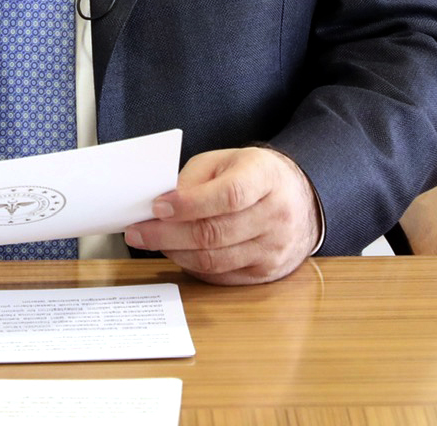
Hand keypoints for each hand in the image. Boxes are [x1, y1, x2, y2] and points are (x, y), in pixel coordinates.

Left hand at [122, 147, 320, 283]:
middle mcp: (276, 215)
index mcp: (266, 177)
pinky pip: (221, 275)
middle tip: (137, 232)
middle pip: (216, 233)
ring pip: (215, 260)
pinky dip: (192, 266)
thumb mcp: (224, 161)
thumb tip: (159, 208)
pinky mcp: (266, 272)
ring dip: (175, 253)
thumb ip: (193, 180)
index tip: (157, 207)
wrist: (299, 199)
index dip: (189, 204)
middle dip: (168, 234)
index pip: (229, 195)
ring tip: (151, 242)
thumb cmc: (252, 175)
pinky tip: (176, 253)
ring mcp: (274, 248)